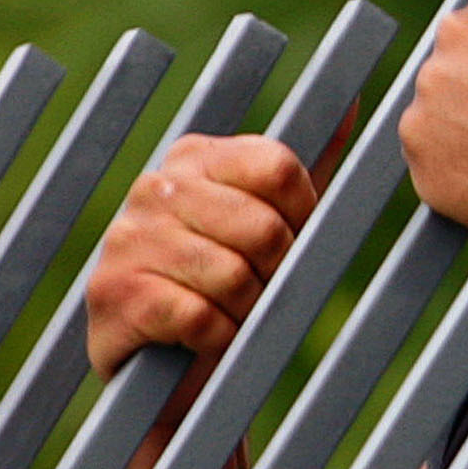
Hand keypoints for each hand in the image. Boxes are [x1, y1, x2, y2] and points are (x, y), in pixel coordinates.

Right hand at [85, 129, 337, 380]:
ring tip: (227, 311)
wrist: (161, 367)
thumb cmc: (227, 285)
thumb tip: (352, 101)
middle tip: (256, 287)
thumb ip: (310, 166)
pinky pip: (201, 317)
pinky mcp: (115, 293)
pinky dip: (218, 338)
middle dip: (275, 272)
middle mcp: (154, 187)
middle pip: (264, 227)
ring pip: (234, 276)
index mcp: (196, 157)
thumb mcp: (273, 219)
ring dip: (245, 310)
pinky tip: (201, 335)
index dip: (302, 216)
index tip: (289, 241)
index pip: (279, 168)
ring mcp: (127, 238)